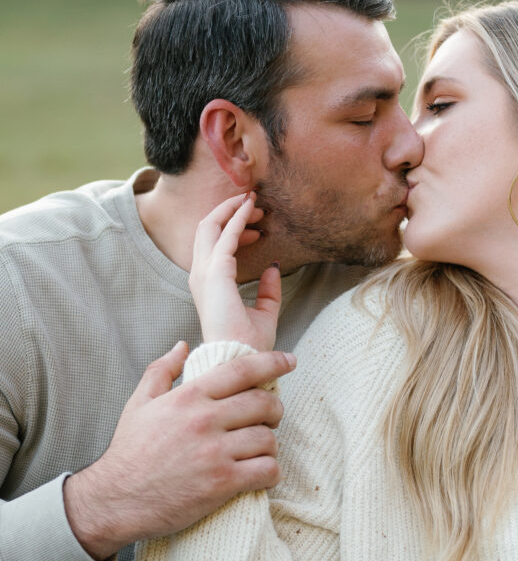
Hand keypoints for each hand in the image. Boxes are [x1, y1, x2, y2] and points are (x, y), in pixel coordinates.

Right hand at [63, 340, 295, 560]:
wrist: (114, 500)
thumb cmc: (129, 451)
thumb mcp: (139, 403)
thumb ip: (162, 370)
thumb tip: (183, 345)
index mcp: (189, 396)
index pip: (242, 369)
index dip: (273, 362)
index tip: (290, 361)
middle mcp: (205, 420)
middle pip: (264, 403)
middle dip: (275, 409)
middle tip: (270, 418)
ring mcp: (215, 452)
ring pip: (268, 439)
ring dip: (270, 445)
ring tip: (259, 450)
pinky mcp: (222, 483)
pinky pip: (266, 470)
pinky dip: (270, 472)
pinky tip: (261, 474)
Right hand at [189, 192, 280, 350]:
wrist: (242, 358)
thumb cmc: (248, 344)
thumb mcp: (265, 313)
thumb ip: (269, 291)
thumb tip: (273, 267)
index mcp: (208, 285)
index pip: (214, 245)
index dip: (232, 228)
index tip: (256, 224)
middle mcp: (201, 275)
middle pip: (207, 230)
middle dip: (229, 212)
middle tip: (254, 204)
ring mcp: (204, 273)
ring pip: (210, 226)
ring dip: (232, 210)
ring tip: (254, 202)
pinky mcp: (216, 272)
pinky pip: (225, 235)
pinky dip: (237, 218)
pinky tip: (249, 208)